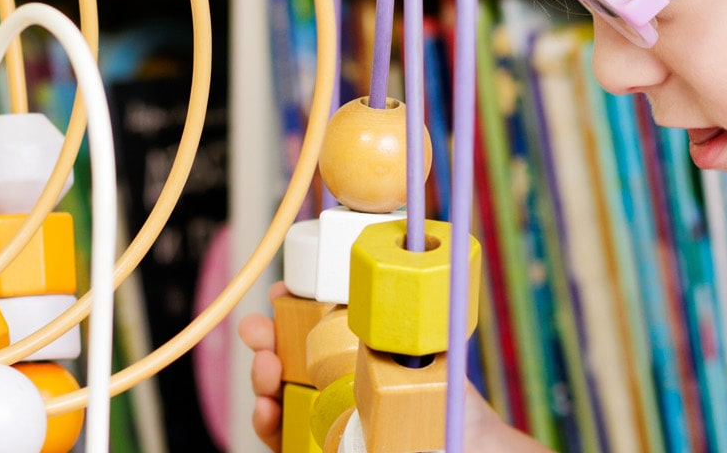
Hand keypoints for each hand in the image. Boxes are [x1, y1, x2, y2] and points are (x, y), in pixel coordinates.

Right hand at [237, 282, 546, 451]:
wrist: (468, 450)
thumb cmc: (454, 411)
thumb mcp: (438, 362)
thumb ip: (415, 335)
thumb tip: (406, 289)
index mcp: (358, 359)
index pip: (315, 330)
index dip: (292, 310)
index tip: (280, 294)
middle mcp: (336, 388)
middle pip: (287, 359)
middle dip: (265, 339)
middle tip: (258, 329)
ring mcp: (323, 421)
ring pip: (277, 396)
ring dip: (262, 378)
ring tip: (266, 366)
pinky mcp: (315, 449)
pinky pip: (282, 437)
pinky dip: (267, 423)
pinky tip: (268, 409)